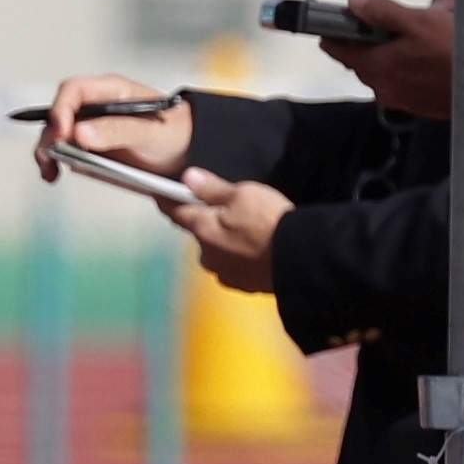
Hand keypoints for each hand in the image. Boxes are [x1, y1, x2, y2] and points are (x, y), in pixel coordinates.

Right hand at [39, 74, 192, 180]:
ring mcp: (89, 126)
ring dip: (48, 152)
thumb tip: (80, 133)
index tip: (62, 134)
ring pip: (55, 134)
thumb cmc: (174, 135)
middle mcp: (95, 106)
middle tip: (52, 159)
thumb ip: (117, 131)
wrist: (186, 154)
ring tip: (51, 173)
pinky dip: (55, 162)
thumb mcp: (150, 132)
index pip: (74, 91)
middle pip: (58, 114)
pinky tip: (54, 174)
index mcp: (111, 91)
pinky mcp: (87, 146)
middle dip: (50, 137)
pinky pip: (63, 150)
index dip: (61, 109)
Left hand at [174, 170, 292, 292]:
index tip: (161, 193)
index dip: (168, 200)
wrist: (302, 259)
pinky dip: (240, 258)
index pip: (174, 211)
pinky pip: (234, 266)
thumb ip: (212, 188)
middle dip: (207, 223)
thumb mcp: (243, 194)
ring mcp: (223, 273)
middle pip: (199, 233)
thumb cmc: (269, 221)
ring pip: (216, 252)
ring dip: (224, 242)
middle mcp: (205, 255)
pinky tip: (257, 251)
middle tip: (227, 211)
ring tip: (248, 232)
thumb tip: (186, 177)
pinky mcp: (242, 286)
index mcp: (201, 229)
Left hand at [334, 0, 451, 120]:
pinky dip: (409, 69)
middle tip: (392, 23)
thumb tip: (355, 2)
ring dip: (392, 54)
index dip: (336, 31)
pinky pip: (404, 83)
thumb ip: (382, 11)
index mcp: (376, 66)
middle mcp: (383, 88)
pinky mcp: (420, 105)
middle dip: (370, 41)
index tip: (341, 19)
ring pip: (384, 71)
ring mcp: (401, 99)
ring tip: (418, 37)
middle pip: (361, 60)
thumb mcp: (419, 21)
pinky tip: (430, 57)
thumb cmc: (459, 52)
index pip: (336, 49)